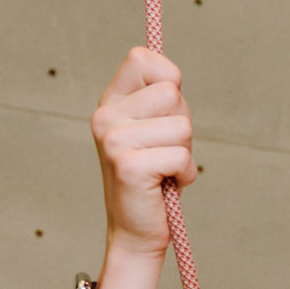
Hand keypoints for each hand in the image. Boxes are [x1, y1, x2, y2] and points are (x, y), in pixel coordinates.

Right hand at [91, 47, 198, 256]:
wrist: (136, 231)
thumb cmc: (155, 177)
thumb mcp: (156, 128)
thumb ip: (162, 99)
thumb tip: (174, 78)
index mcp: (110, 102)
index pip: (142, 57)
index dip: (168, 78)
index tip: (164, 111)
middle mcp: (105, 116)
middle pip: (172, 93)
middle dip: (182, 124)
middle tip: (164, 151)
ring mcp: (113, 140)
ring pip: (181, 126)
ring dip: (184, 152)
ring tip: (164, 169)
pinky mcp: (128, 166)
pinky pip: (182, 156)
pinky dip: (184, 174)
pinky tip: (165, 185)